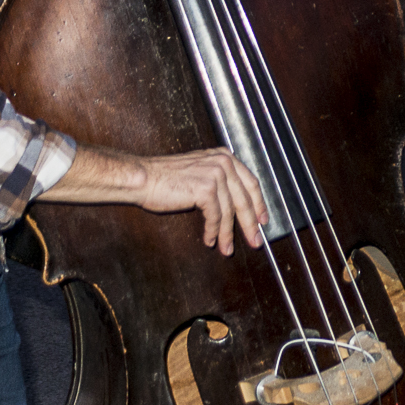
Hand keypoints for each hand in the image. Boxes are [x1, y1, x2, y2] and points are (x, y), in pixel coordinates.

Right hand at [131, 149, 268, 255]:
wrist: (142, 178)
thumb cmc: (164, 178)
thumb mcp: (198, 171)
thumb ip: (218, 180)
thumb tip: (235, 204)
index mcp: (224, 156)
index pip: (250, 183)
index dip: (259, 204)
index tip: (263, 220)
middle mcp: (223, 162)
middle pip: (245, 199)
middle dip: (251, 223)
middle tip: (256, 241)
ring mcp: (215, 174)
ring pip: (230, 211)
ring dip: (228, 234)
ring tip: (227, 248)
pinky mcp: (206, 189)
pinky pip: (216, 217)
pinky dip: (214, 232)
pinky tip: (210, 240)